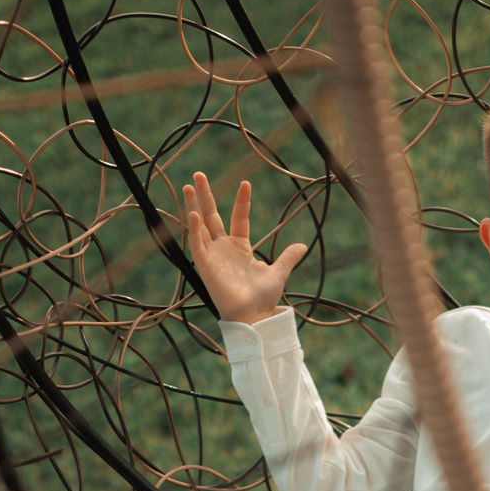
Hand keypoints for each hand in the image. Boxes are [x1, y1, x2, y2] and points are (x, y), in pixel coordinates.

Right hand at [181, 171, 307, 323]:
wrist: (254, 315)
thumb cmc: (263, 298)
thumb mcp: (278, 272)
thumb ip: (288, 257)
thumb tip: (302, 245)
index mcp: (240, 247)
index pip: (239, 218)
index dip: (242, 201)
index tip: (245, 183)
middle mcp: (223, 249)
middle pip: (211, 216)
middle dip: (205, 195)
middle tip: (198, 175)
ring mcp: (213, 256)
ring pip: (200, 226)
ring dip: (193, 206)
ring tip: (187, 186)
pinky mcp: (205, 266)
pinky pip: (197, 245)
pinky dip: (194, 230)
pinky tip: (192, 213)